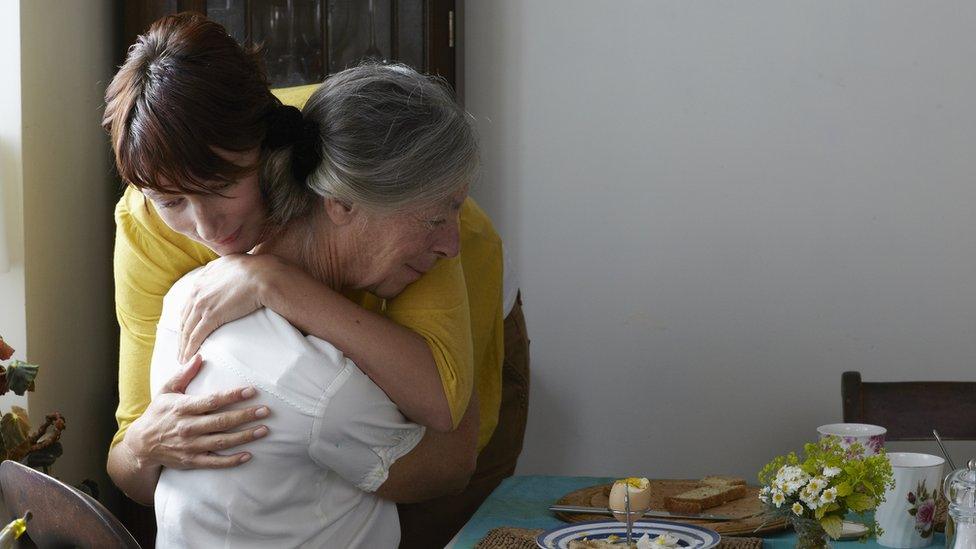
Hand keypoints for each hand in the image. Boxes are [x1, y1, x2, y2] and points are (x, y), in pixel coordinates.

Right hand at [123, 355, 269, 469]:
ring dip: (245, 436)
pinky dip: (232, 461)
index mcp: (183, 408)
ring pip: (222, 442)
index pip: (212, 401)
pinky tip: (248, 455)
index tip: (251, 390)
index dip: (232, 396)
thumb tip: (199, 356)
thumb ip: (183, 374)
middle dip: (245, 416)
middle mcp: (188, 427)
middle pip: (221, 421)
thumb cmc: (158, 414)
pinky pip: (215, 462)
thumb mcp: (166, 391)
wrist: (141, 445)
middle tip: (265, 410)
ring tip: (264, 430)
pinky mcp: (192, 461)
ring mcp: (191, 446)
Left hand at [179, 254, 266, 361]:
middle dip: (181, 336)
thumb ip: (222, 267)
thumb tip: (223, 271)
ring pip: (187, 330)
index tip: (186, 330)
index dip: (186, 319)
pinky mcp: (211, 316)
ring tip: (183, 359)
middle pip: (184, 318)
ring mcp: (203, 304)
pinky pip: (196, 336)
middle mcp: (198, 291)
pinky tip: (189, 358)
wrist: (263, 275)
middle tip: (181, 349)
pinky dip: (190, 349)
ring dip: (183, 346)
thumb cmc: (255, 269)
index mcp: (202, 279)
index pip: (189, 303)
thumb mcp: (232, 262)